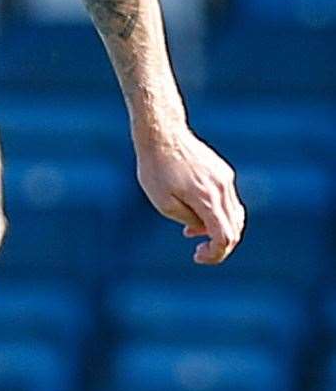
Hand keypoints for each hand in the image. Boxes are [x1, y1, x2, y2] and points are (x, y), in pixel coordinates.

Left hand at [135, 126, 244, 264]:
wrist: (161, 133)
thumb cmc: (155, 168)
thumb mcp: (163, 202)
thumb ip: (187, 220)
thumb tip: (203, 228)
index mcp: (207, 199)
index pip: (225, 237)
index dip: (216, 254)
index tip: (198, 258)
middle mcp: (222, 189)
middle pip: (235, 228)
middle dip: (219, 245)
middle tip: (198, 251)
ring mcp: (225, 178)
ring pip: (234, 214)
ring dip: (218, 228)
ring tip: (191, 231)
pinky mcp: (222, 171)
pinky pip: (227, 200)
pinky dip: (217, 212)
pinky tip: (195, 212)